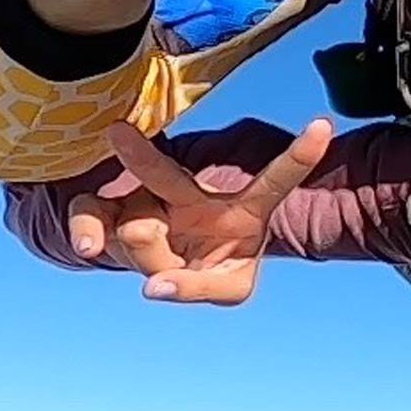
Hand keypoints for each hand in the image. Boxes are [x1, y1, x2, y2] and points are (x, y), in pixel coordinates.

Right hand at [66, 118, 331, 304]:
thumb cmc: (213, 265)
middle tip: (116, 133)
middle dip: (141, 157)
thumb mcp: (225, 285)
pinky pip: (90, 217)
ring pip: (134, 227)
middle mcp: (196, 192)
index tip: (324, 123)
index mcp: (243, 205)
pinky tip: (89, 246)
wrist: (171, 262)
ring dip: (146, 260)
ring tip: (163, 264)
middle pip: (166, 176)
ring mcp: (150, 198)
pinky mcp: (111, 209)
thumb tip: (154, 287)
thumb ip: (200, 287)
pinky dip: (86, 231)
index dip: (298, 157)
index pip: (274, 180)